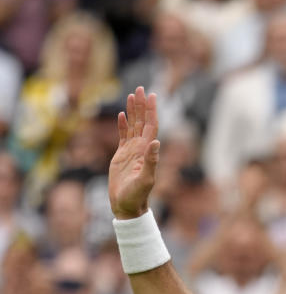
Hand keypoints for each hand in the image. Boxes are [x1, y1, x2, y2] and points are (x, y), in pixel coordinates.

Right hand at [109, 88, 159, 219]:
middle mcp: (141, 148)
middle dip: (142, 105)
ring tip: (132, 95)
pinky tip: (122, 114)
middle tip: (140, 88)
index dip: (151, 110)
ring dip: (133, 111)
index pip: (151, 125)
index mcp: (147, 151)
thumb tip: (156, 142)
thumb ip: (151, 161)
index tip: (152, 95)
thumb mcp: (145, 178)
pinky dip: (123, 124)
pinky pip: (122, 136)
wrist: (127, 205)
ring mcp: (131, 151)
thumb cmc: (137, 195)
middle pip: (142, 121)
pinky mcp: (121, 156)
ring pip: (132, 126)